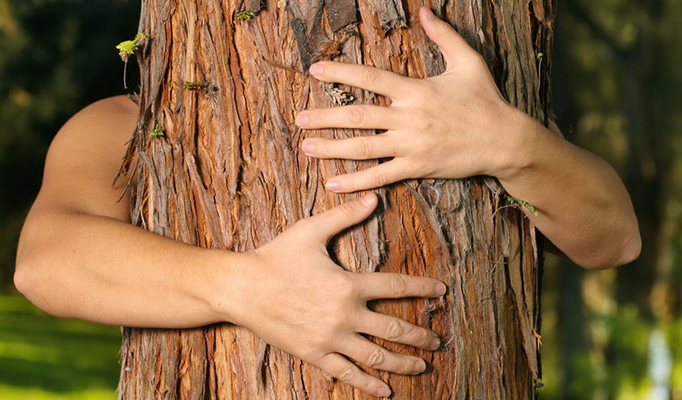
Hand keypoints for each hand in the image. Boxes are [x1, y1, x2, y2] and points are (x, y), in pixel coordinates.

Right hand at [229, 193, 446, 396]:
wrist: (239, 289)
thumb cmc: (274, 256)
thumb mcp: (310, 230)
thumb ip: (345, 215)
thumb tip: (374, 197)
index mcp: (348, 284)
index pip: (396, 287)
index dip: (422, 289)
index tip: (441, 291)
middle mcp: (344, 315)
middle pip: (394, 328)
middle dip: (420, 335)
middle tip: (437, 340)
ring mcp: (330, 338)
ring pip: (375, 356)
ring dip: (402, 363)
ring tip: (422, 365)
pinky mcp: (314, 354)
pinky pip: (347, 373)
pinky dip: (368, 383)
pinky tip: (385, 391)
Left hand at [295, 7, 537, 192]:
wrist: (505, 140)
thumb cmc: (486, 99)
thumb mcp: (468, 62)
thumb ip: (443, 36)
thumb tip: (425, 11)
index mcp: (415, 90)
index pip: (369, 77)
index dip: (340, 71)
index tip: (315, 69)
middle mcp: (408, 117)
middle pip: (357, 114)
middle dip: (324, 117)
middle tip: (298, 118)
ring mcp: (411, 144)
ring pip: (363, 146)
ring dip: (331, 147)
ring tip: (306, 147)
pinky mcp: (417, 167)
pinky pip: (380, 176)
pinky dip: (355, 181)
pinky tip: (333, 183)